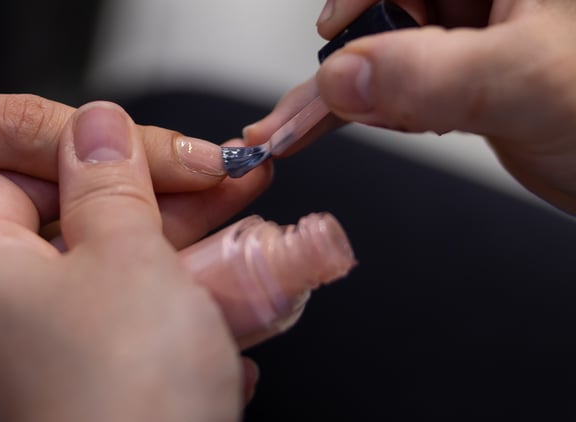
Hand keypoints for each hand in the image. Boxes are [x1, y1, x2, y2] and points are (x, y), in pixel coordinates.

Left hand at [0, 102, 255, 421]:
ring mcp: (22, 375)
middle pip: (63, 234)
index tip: (146, 154)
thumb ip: (110, 182)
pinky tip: (222, 334)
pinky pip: (111, 351)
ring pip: (99, 296)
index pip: (5, 176)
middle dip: (151, 211)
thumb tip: (95, 127)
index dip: (76, 156)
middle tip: (217, 192)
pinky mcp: (64, 411)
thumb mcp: (128, 256)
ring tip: (243, 259)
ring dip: (172, 270)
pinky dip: (164, 334)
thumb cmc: (120, 401)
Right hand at [310, 0, 575, 212]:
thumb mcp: (524, 84)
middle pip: (388, 7)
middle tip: (314, 104)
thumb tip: (344, 76)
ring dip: (336, 91)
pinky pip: (396, 83)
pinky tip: (318, 127)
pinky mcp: (466, 79)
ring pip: (384, 47)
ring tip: (292, 128)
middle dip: (344, 54)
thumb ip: (432, 75)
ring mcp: (477, 37)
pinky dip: (355, 109)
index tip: (331, 35)